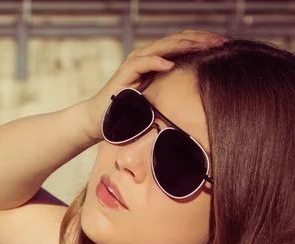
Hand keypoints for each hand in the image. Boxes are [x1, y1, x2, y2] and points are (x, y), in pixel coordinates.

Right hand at [83, 30, 226, 140]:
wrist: (100, 120)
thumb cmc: (129, 113)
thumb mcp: (159, 99)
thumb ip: (175, 90)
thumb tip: (203, 93)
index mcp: (157, 60)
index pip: (184, 43)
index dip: (204, 41)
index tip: (227, 46)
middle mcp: (147, 56)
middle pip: (177, 39)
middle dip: (201, 39)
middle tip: (223, 42)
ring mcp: (134, 63)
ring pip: (162, 46)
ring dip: (184, 46)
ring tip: (205, 47)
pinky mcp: (124, 74)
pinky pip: (141, 62)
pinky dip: (156, 61)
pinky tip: (171, 64)